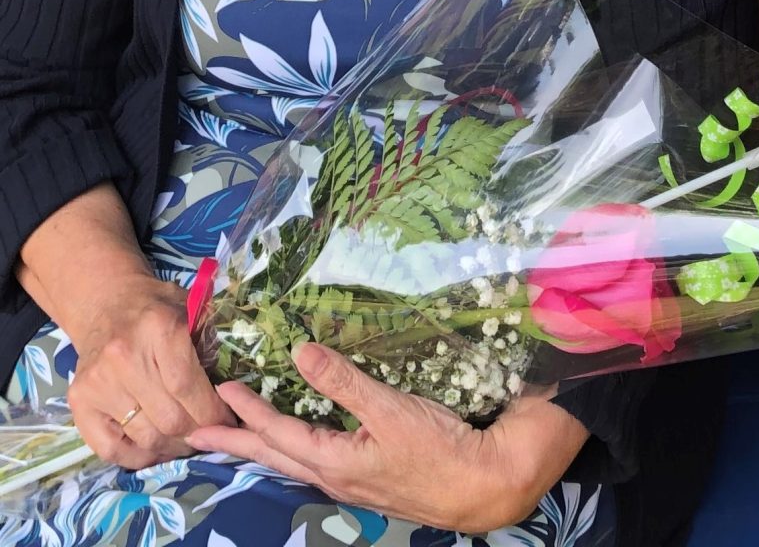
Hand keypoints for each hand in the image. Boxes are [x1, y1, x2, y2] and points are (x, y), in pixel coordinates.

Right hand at [66, 279, 234, 469]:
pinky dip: (139, 458)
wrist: (106, 303)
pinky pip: (111, 451)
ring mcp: (98, 383)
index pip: (188, 386)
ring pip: (145, 438)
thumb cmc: (157, 307)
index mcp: (159, 329)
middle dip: (197, 433)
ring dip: (173, 448)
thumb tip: (235, 395)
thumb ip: (211, 344)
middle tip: (211, 434)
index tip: (228, 420)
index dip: (212, 412)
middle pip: (169, 418)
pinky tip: (158, 449)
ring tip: (188, 441)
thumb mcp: (192, 310)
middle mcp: (124, 357)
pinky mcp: (79, 404)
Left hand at [189, 343, 588, 531]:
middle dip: (236, 442)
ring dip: (261, 447)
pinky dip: (292, 450)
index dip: (247, 411)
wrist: (480, 486)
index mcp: (333, 460)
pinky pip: (314, 464)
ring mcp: (349, 483)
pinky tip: (297, 445)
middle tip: (197, 433)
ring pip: (292, 463)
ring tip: (238, 437)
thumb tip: (299, 353)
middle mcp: (333, 476)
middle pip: (273, 456)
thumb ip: (344, 381)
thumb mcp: (390, 410)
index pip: (277, 433)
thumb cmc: (437, 447)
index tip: (218, 391)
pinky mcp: (367, 479)